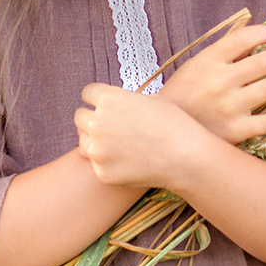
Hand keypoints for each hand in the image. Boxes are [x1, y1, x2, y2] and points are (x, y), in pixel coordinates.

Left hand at [74, 85, 205, 188]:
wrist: (186, 157)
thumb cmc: (175, 124)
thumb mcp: (152, 100)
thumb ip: (126, 101)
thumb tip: (115, 106)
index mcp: (109, 99)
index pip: (88, 93)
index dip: (97, 98)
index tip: (103, 104)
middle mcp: (98, 122)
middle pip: (80, 116)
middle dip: (92, 119)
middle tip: (110, 126)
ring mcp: (98, 150)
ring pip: (84, 141)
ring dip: (95, 141)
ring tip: (119, 144)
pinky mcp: (102, 172)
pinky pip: (97, 164)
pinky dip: (109, 162)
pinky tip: (129, 161)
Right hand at [159, 23, 265, 143]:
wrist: (163, 134)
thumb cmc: (183, 96)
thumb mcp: (196, 67)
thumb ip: (223, 54)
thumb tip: (256, 39)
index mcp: (207, 61)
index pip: (243, 38)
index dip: (263, 33)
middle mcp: (219, 81)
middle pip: (264, 62)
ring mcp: (228, 107)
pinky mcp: (234, 131)